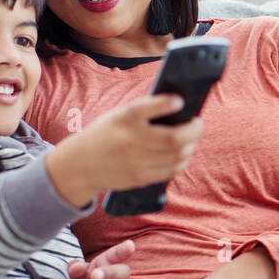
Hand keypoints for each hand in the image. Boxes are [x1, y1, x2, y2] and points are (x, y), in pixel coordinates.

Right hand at [44, 94, 203, 206]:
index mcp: (123, 118)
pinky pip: (170, 171)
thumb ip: (144, 112)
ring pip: (177, 156)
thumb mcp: (118, 116)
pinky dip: (181, 161)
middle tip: (197, 124)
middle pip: (174, 138)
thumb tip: (179, 108)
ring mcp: (136, 161)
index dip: (167, 103)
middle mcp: (130, 140)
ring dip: (190, 146)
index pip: (147, 107)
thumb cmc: (106, 134)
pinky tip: (182, 154)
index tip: (180, 101)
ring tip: (191, 139)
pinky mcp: (139, 178)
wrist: (80, 164)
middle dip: (194, 130)